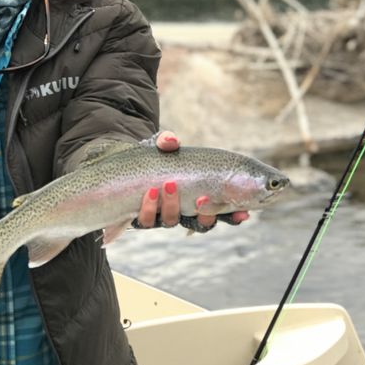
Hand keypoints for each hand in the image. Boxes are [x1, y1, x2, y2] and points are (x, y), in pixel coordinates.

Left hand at [133, 131, 249, 230]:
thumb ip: (167, 141)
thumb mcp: (161, 145)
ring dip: (172, 205)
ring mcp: (162, 215)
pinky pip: (148, 220)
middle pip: (202, 223)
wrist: (120, 165)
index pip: (222, 211)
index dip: (234, 216)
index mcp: (198, 194)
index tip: (244, 214)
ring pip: (172, 221)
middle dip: (206, 215)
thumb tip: (171, 141)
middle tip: (202, 200)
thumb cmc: (150, 157)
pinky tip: (149, 192)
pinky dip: (150, 207)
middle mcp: (183, 210)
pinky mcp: (142, 217)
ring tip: (169, 184)